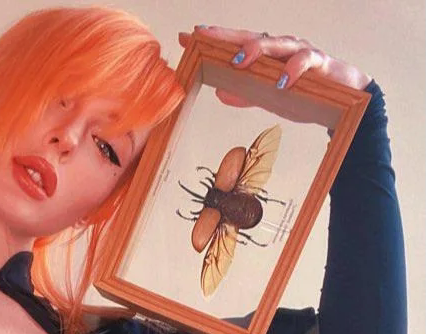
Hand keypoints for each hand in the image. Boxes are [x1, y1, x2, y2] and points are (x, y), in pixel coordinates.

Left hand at [178, 26, 371, 119]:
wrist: (345, 97)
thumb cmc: (304, 91)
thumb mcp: (269, 96)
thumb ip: (246, 93)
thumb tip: (220, 92)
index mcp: (267, 54)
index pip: (237, 43)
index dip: (214, 39)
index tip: (189, 36)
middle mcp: (281, 47)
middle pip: (252, 37)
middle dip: (227, 37)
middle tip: (205, 39)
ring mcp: (300, 51)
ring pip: (278, 44)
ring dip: (257, 50)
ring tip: (239, 61)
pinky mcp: (319, 63)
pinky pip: (306, 61)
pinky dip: (293, 70)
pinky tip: (282, 82)